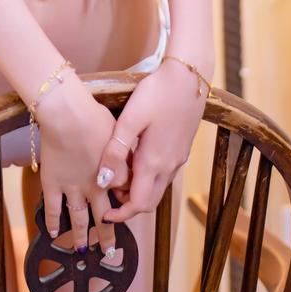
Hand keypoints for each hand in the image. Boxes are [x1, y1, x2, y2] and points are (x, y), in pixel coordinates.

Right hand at [35, 75, 121, 259]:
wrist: (67, 114)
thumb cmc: (94, 117)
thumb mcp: (118, 135)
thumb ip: (123, 154)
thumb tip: (128, 164)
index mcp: (113, 176)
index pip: (124, 197)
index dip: (125, 203)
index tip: (124, 209)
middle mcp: (94, 188)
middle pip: (104, 218)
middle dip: (107, 235)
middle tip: (109, 251)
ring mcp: (72, 188)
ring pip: (78, 219)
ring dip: (81, 236)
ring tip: (83, 249)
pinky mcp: (52, 183)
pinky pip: (52, 208)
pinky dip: (52, 222)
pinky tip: (53, 234)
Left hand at [98, 60, 208, 221]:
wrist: (189, 76)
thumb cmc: (157, 93)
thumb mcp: (131, 119)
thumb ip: (115, 151)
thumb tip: (101, 181)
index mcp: (154, 163)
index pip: (138, 204)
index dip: (120, 215)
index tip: (104, 214)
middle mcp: (168, 166)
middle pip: (149, 202)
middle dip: (128, 206)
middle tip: (108, 195)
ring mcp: (178, 159)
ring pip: (157, 189)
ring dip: (138, 191)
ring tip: (117, 176)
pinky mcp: (181, 150)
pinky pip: (164, 175)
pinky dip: (148, 178)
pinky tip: (135, 161)